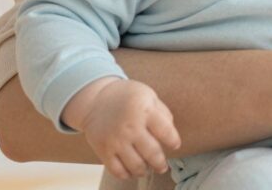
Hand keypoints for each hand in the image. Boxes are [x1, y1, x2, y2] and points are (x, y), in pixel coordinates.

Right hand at [65, 78, 180, 179]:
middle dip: (160, 163)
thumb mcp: (148, 96)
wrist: (96, 99)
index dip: (173, 141)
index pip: (166, 132)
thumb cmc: (127, 97)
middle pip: (152, 153)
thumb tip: (171, 135)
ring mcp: (116, 140)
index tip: (175, 145)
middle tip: (162, 166)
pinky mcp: (103, 149)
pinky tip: (131, 171)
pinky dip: (126, 175)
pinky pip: (117, 170)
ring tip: (147, 168)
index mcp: (145, 110)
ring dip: (144, 170)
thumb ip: (163, 114)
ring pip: (136, 165)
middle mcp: (131, 126)